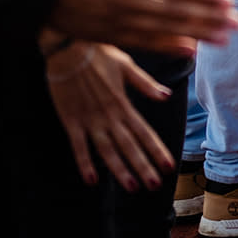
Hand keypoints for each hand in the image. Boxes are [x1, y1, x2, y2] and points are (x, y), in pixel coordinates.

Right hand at [45, 41, 172, 190]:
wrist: (67, 49)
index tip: (169, 166)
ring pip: (107, 150)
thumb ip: (145, 84)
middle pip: (129, 146)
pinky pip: (78, 146)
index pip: (145, 132)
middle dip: (143, 167)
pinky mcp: (70, 120)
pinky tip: (91, 180)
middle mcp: (109, 115)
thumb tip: (166, 96)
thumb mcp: (127, 65)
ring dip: (120, 170)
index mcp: (124, 103)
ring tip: (132, 187)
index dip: (157, 150)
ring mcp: (89, 120)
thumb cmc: (98, 54)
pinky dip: (84, 163)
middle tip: (155, 185)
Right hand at [50, 0, 237, 54]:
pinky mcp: (107, 34)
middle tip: (236, 23)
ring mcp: (117, 20)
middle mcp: (126, 0)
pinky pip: (143, 43)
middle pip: (175, 12)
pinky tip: (189, 50)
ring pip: (164, 30)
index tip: (227, 0)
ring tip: (223, 38)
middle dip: (208, 18)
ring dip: (196, 34)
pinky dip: (168, 48)